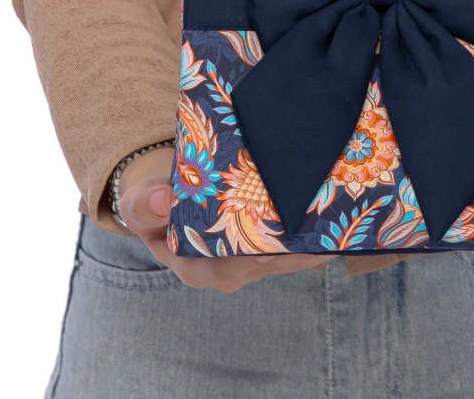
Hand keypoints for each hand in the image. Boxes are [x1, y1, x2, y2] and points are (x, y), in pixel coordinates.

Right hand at [116, 146, 334, 291]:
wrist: (166, 201)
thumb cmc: (152, 203)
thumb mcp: (138, 202)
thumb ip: (145, 203)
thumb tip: (162, 200)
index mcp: (193, 268)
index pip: (225, 265)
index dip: (249, 254)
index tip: (271, 242)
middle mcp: (225, 273)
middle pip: (263, 261)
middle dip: (290, 246)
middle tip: (315, 226)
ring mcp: (248, 265)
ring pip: (284, 260)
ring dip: (308, 245)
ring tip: (334, 227)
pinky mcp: (265, 255)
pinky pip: (292, 254)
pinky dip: (312, 243)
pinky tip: (335, 230)